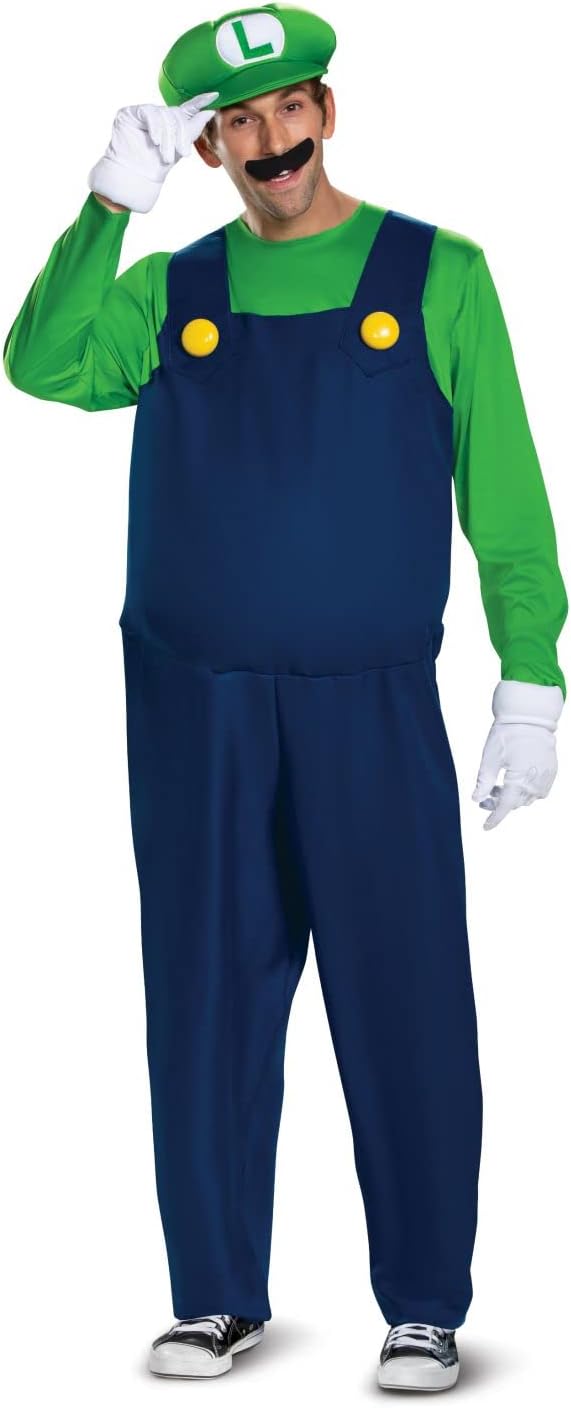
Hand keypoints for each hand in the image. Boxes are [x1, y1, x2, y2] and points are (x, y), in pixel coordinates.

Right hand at [87, 94, 218, 213]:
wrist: (136, 176)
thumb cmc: (156, 166)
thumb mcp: (180, 147)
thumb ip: (194, 127)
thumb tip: (210, 111)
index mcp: (171, 122)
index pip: (188, 109)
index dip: (200, 101)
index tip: (215, 95)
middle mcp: (158, 115)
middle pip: (176, 115)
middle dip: (180, 135)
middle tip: (182, 153)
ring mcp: (144, 112)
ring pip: (163, 116)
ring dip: (167, 137)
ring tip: (166, 156)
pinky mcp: (131, 112)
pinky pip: (148, 113)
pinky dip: (155, 127)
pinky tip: (155, 141)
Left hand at [472, 679, 563, 829]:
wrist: (531, 716)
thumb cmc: (507, 734)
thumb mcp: (490, 757)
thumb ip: (484, 781)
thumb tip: (477, 799)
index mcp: (518, 780)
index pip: (505, 807)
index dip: (494, 818)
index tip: (486, 827)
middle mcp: (535, 782)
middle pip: (515, 803)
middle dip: (498, 804)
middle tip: (484, 798)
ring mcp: (546, 777)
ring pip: (527, 798)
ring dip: (512, 797)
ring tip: (498, 786)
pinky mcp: (552, 771)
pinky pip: (539, 790)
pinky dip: (525, 790)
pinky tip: (514, 780)